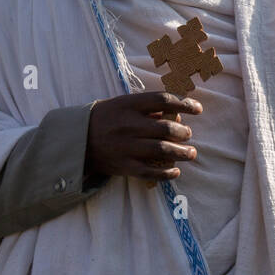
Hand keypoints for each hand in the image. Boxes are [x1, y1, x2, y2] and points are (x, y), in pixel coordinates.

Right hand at [84, 91, 201, 181]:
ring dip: (182, 152)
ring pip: (162, 150)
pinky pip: (150, 172)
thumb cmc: (105, 119)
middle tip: (188, 135)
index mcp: (128, 105)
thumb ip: (147, 108)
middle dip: (184, 133)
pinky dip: (166, 173)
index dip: (184, 104)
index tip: (197, 109)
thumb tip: (176, 114)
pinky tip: (176, 171)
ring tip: (191, 153)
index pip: (163, 100)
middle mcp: (129, 125)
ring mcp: (126, 147)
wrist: (77, 140)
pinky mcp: (124, 166)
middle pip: (166, 128)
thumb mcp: (122, 104)